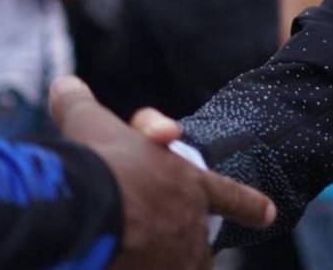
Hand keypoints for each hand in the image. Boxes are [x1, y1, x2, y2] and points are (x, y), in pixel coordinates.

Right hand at [50, 77, 274, 269]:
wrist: (84, 208)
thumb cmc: (97, 160)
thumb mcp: (90, 123)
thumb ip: (80, 104)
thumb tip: (63, 82)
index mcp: (190, 185)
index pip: (228, 195)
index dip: (249, 204)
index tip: (269, 212)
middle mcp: (190, 223)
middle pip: (200, 241)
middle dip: (190, 244)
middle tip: (181, 245)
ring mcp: (173, 257)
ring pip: (186, 266)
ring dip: (173, 264)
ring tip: (155, 262)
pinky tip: (124, 267)